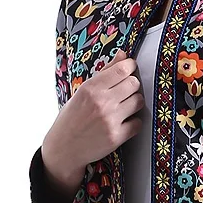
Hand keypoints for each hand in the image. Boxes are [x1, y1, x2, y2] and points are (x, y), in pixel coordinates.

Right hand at [42, 49, 143, 181]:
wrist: (63, 148)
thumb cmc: (72, 117)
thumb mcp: (83, 91)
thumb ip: (105, 72)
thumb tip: (123, 55)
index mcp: (91, 88)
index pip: (122, 69)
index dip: (129, 67)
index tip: (128, 70)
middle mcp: (101, 102)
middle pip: (134, 83)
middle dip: (132, 85)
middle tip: (124, 91)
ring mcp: (110, 120)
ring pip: (139, 101)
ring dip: (134, 103)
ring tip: (124, 107)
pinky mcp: (116, 136)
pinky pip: (138, 122)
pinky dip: (133, 122)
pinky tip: (123, 122)